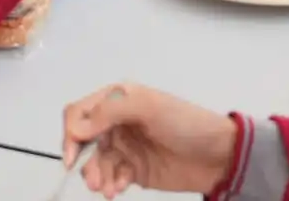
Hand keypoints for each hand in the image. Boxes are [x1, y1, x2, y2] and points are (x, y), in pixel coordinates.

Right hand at [63, 83, 238, 198]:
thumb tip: (78, 127)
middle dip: (83, 161)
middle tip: (93, 180)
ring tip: (108, 189)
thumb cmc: (187, 123)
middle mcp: (117, 122)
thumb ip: (111, 112)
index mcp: (118, 99)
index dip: (71, 132)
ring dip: (97, 177)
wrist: (217, 155)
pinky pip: (111, 178)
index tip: (72, 155)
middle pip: (83, 142)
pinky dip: (110, 184)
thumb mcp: (150, 108)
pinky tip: (120, 188)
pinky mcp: (133, 170)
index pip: (80, 112)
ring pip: (95, 163)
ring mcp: (125, 147)